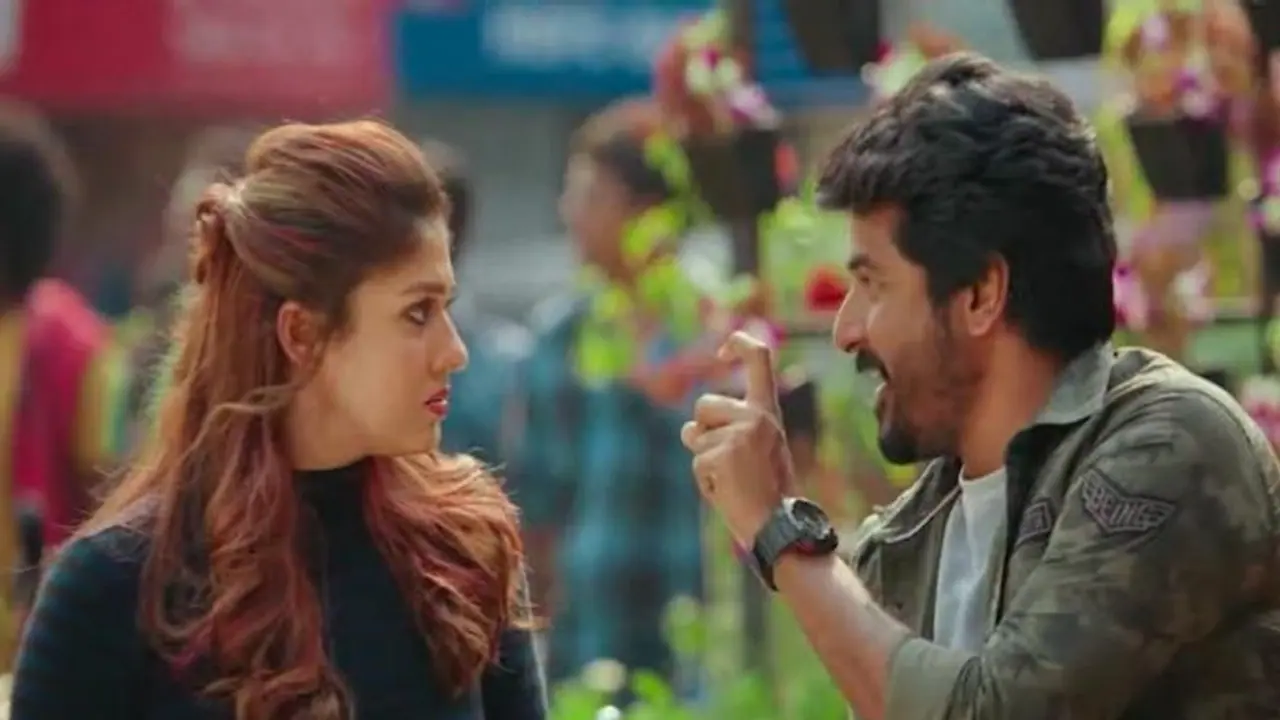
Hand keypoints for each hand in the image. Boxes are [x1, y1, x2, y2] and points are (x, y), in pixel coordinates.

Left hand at [681, 331, 796, 545]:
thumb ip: (736, 426)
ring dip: (703, 456)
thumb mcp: (762, 447)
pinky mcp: (721, 454)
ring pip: (694, 434)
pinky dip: (705, 480)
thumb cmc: (768, 490)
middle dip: (702, 430)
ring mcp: (738, 434)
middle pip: (704, 404)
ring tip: (731, 477)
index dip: (738, 343)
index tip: (722, 351)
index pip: (759, 358)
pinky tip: (728, 490)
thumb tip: (690, 426)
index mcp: (769, 411)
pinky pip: (696, 462)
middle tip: (727, 461)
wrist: (780, 525)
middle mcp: (755, 416)